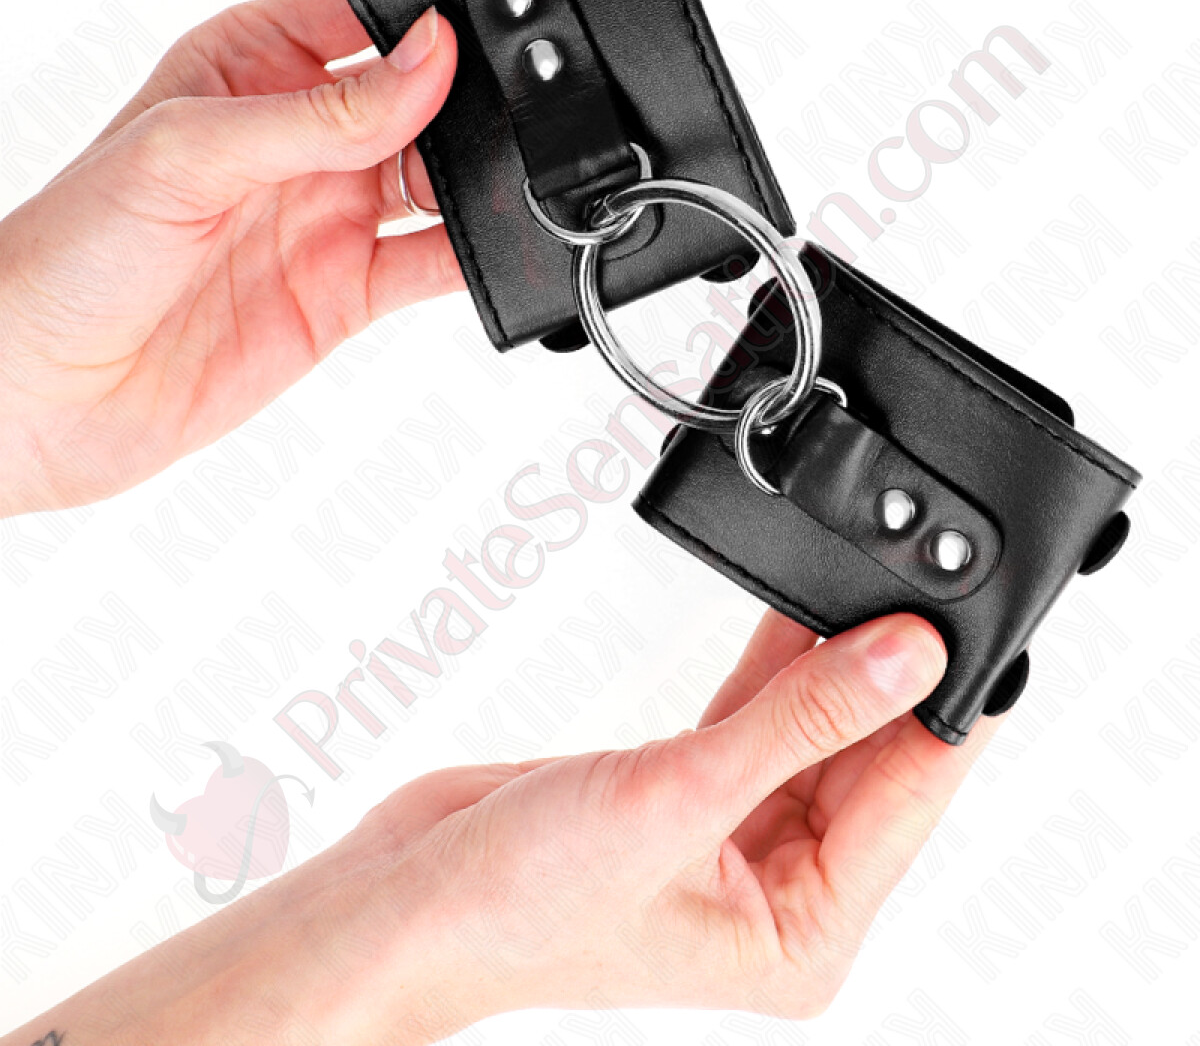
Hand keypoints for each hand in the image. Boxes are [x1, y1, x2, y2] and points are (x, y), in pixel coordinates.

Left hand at [0, 0, 462, 515]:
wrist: (50, 395)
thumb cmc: (71, 254)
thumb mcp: (190, 152)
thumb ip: (319, 112)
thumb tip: (427, 59)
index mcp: (252, 62)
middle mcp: (302, 135)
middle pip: (421, 90)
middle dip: (472, 87)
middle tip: (516, 95)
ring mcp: (331, 213)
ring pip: (441, 175)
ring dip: (483, 171)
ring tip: (510, 170)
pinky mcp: (350, 291)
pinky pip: (435, 262)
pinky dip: (480, 253)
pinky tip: (502, 241)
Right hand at [3, 610, 997, 1044]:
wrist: (405, 894)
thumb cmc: (517, 903)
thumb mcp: (678, 799)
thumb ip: (799, 719)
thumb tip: (905, 656)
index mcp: (804, 929)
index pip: (908, 798)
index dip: (942, 704)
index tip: (964, 618)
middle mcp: (780, 887)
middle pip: (869, 758)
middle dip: (889, 673)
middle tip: (910, 581)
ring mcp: (732, 832)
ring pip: (812, 727)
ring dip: (831, 659)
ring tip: (863, 578)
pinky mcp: (687, 784)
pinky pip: (757, 713)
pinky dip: (775, 662)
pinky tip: (797, 608)